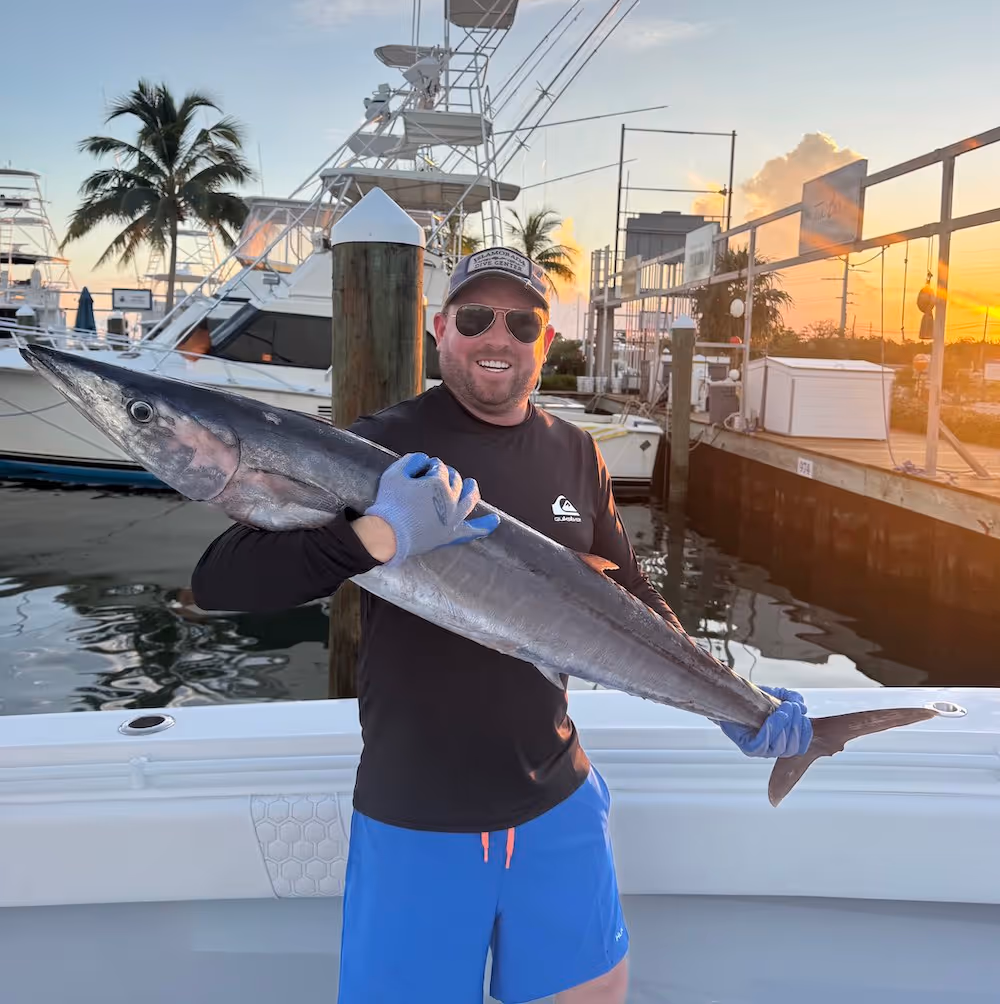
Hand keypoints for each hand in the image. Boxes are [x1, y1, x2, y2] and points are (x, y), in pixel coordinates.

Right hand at [364, 452, 499, 566]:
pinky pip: (473, 531)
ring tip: (471, 484)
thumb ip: (412, 460)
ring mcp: (454, 518)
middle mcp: (451, 499)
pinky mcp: (452, 535)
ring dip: (471, 489)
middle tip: (434, 478)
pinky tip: (495, 521)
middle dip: (447, 475)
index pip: (439, 467)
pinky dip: (484, 525)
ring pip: (469, 499)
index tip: (419, 471)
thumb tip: (425, 459)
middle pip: (455, 480)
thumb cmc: (389, 504)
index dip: (429, 467)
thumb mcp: (394, 473)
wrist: (388, 535)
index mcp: (438, 482)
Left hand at [719, 685, 812, 757]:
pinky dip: (768, 733)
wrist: (730, 699)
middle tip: (792, 707)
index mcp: (784, 739)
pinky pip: (761, 746)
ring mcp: (761, 750)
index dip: (805, 731)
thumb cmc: (754, 701)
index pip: (801, 746)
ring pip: (779, 748)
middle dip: (795, 726)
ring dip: (783, 727)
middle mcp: (774, 747)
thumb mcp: (777, 695)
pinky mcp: (748, 748)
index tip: (802, 714)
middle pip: (792, 748)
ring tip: (782, 711)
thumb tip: (802, 707)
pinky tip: (768, 720)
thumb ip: (792, 698)